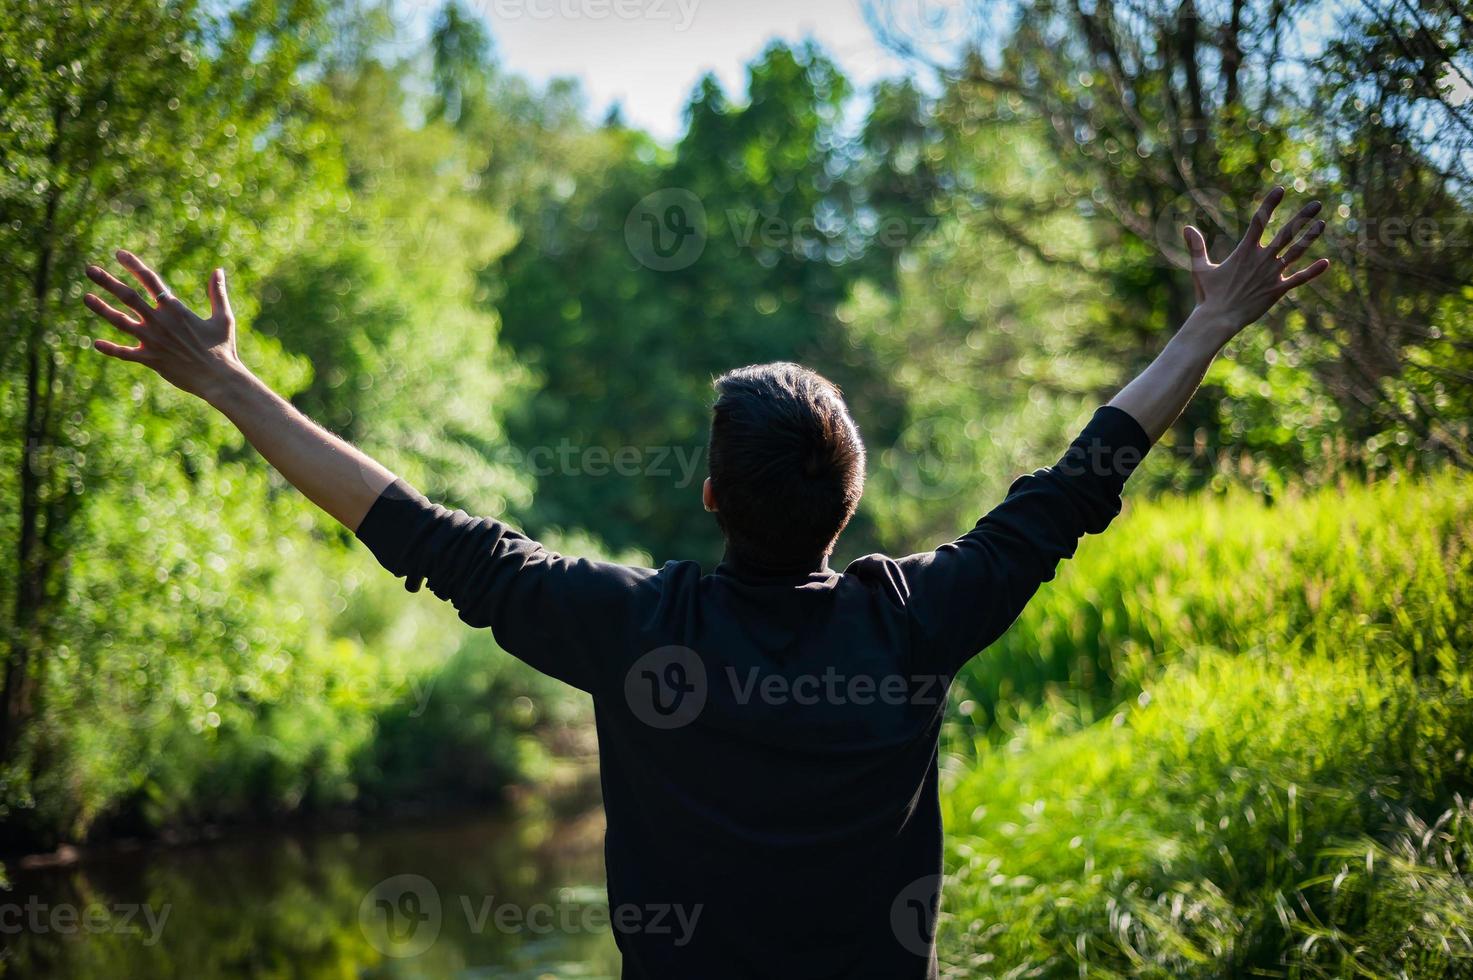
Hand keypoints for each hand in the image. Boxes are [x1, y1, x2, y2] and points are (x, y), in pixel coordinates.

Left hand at [84, 250, 246, 401]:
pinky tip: (96, 343)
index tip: (118, 254)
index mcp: (176, 309)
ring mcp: (152, 341)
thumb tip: (218, 270)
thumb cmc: (224, 348)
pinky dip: (111, 349)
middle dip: (107, 282)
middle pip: (128, 296)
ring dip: (102, 308)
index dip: (133, 265)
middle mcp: (160, 321)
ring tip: (86, 297)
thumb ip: (218, 293)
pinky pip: (125, 353)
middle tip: (89, 269)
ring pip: (120, 321)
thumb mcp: (223, 318)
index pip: (151, 280)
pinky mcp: (150, 359)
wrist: (219, 378)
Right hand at [1182, 186, 1330, 341]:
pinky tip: (1326, 262)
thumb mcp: (1200, 268)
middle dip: (1302, 217)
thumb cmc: (1208, 295)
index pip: (1259, 221)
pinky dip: (1312, 272)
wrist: (1218, 320)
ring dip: (1310, 237)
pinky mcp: (1277, 290)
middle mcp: (1261, 259)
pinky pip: (1298, 279)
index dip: (1270, 204)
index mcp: (1244, 251)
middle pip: (1286, 233)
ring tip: (1322, 223)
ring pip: (1296, 252)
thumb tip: (1186, 228)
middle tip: (1317, 204)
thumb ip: (1196, 247)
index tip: (1280, 190)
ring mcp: (1271, 274)